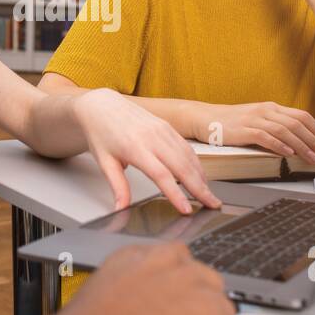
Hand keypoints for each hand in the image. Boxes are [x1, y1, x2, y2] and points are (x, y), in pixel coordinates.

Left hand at [73, 88, 220, 212]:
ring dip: (201, 177)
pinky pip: (186, 147)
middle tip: (212, 205)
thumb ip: (118, 187)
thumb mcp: (105, 162)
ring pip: (188, 156)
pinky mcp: (167, 126)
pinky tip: (200, 176)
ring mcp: (162, 130)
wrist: (102, 105)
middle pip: (182, 167)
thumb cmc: (101, 133)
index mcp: (135, 148)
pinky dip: (196, 163)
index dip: (176, 194)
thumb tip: (121, 208)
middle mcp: (152, 137)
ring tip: (209, 195)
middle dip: (199, 188)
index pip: (161, 175)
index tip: (186, 209)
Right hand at [195, 100, 314, 163]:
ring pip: (285, 131)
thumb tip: (298, 141)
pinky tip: (288, 154)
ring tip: (313, 159)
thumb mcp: (257, 120)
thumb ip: (275, 126)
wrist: (204, 118)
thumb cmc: (231, 123)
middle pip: (298, 124)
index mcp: (271, 108)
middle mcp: (266, 111)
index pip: (302, 117)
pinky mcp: (243, 130)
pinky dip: (279, 146)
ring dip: (302, 146)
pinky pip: (265, 137)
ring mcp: (254, 119)